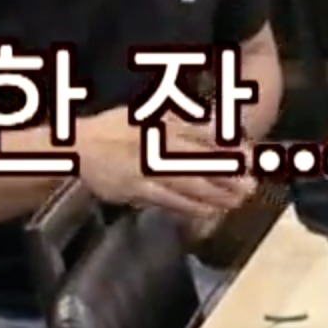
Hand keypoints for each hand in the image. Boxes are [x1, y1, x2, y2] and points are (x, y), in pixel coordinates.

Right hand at [74, 110, 252, 224]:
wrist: (75, 149)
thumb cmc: (111, 130)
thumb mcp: (145, 115)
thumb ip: (176, 119)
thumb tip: (213, 126)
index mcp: (162, 123)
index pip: (203, 134)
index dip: (229, 146)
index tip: (250, 155)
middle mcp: (157, 144)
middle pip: (201, 161)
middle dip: (229, 174)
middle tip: (252, 184)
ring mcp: (146, 168)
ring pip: (188, 183)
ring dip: (216, 194)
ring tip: (238, 201)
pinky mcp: (135, 188)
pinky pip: (168, 199)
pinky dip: (190, 206)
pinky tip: (209, 212)